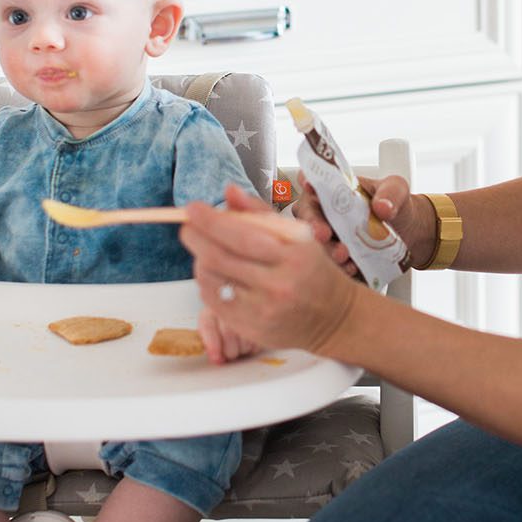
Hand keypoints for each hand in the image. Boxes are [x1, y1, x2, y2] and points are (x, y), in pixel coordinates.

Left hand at [181, 183, 358, 355]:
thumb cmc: (312, 270)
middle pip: (220, 259)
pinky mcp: (252, 330)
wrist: (334, 317)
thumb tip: (229, 191)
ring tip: (204, 251)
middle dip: (195, 239)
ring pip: (212, 282)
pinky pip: (214, 304)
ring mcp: (263, 311)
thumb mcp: (297, 236)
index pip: (242, 236)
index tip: (191, 209)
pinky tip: (213, 274)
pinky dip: (207, 284)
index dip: (211, 221)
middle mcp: (277, 285)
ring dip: (199, 261)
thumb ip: (261, 212)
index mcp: (292, 256)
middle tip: (188, 228)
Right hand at [293, 173, 435, 273]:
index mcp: (334, 190)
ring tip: (343, 256)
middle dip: (313, 226)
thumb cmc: (395, 205)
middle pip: (307, 217)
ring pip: (314, 245)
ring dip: (326, 251)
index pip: (312, 182)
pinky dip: (338, 269)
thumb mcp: (398, 189)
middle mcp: (326, 213)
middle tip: (325, 234)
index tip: (309, 186)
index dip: (306, 183)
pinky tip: (351, 268)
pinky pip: (330, 265)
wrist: (410, 233)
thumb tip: (382, 206)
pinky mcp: (337, 259)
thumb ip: (390, 193)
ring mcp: (330, 238)